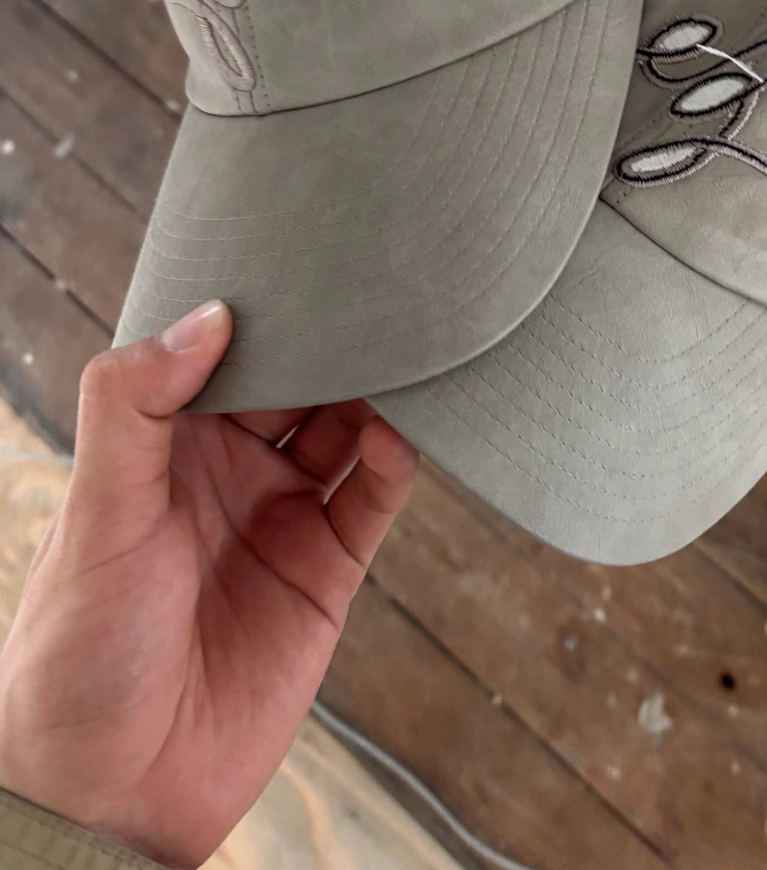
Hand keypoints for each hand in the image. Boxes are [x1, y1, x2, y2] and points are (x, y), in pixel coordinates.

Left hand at [0, 300, 418, 868]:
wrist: (112, 796)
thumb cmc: (72, 655)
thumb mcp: (96, 517)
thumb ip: (135, 409)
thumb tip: (208, 317)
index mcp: (163, 445)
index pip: (222, 351)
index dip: (261, 307)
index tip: (301, 256)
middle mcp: (227, 470)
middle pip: (298, 379)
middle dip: (333, 338)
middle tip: (378, 289)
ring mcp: (281, 517)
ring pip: (347, 427)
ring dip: (378, 389)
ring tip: (409, 351)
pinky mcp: (326, 573)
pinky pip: (376, 497)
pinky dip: (400, 460)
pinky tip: (405, 433)